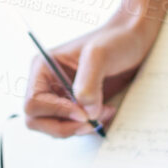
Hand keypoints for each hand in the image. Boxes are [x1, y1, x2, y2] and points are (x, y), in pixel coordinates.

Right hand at [23, 12, 158, 138]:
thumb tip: (85, 111)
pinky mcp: (76, 106)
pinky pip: (73, 126)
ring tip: (102, 112)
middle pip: (37, 121)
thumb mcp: (100, 54)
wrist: (133, 42)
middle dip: (64, 126)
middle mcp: (48, 84)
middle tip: (90, 121)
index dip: (55, 112)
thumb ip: (89, 82)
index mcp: (43, 68)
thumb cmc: (115, 39)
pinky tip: (105, 111)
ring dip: (79, 127)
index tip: (82, 112)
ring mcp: (61, 96)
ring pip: (54, 127)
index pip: (33, 103)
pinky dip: (88, 126)